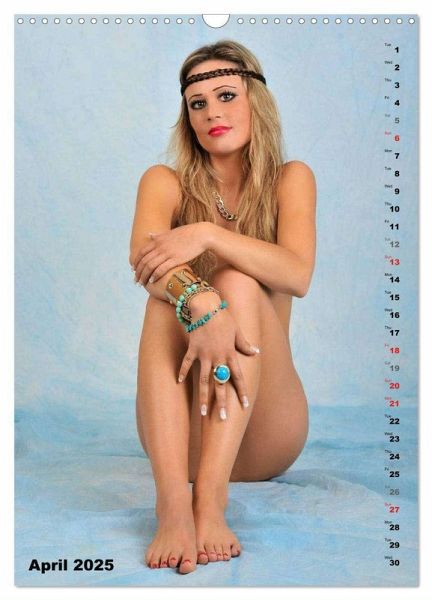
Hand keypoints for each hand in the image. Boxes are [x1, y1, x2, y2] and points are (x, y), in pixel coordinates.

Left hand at [133, 223, 209, 285]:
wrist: (201, 234)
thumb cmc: (187, 234)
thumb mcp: (170, 233)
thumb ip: (158, 236)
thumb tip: (149, 235)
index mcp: (158, 240)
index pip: (142, 252)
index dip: (136, 262)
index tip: (133, 270)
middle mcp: (160, 246)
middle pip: (144, 261)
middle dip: (138, 272)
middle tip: (136, 281)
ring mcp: (167, 253)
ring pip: (150, 266)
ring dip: (144, 276)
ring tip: (142, 283)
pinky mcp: (175, 259)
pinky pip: (161, 269)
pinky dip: (155, 275)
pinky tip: (152, 281)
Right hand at [177, 295, 259, 420]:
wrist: (206, 306)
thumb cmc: (223, 317)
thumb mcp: (237, 331)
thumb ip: (244, 344)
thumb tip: (256, 352)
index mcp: (230, 354)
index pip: (238, 377)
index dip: (241, 391)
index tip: (244, 406)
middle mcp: (218, 357)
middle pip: (220, 384)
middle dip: (222, 402)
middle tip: (222, 418)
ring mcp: (204, 355)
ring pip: (204, 380)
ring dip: (204, 397)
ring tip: (203, 412)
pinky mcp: (193, 349)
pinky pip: (187, 363)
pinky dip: (182, 371)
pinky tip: (178, 382)